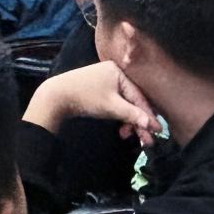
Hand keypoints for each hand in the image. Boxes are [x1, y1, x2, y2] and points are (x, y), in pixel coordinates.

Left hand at [26, 61, 159, 145]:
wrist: (56, 97)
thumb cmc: (86, 98)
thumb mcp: (111, 107)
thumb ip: (132, 114)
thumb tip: (151, 124)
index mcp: (119, 72)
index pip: (138, 96)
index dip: (148, 115)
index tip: (157, 130)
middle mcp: (114, 73)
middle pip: (132, 100)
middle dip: (137, 121)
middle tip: (145, 141)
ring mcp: (106, 81)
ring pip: (124, 104)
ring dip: (127, 120)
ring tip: (126, 135)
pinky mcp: (99, 90)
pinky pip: (115, 103)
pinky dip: (118, 115)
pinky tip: (120, 128)